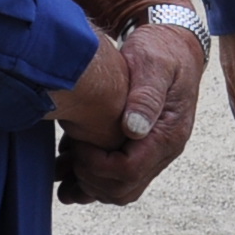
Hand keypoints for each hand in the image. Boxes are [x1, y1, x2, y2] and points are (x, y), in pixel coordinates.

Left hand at [59, 21, 204, 204]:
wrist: (174, 45)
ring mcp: (154, 151)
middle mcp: (165, 149)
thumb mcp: (155, 64)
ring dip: (88, 185)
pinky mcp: (141, 148)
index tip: (79, 143)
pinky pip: (118, 177)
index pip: (129, 171)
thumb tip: (134, 129)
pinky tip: (69, 162)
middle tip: (67, 158)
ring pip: (120, 190)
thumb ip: (146, 95)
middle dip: (90, 180)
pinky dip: (92, 177)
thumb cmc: (162, 51)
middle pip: (124, 189)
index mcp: (169, 133)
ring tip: (60, 170)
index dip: (97, 165)